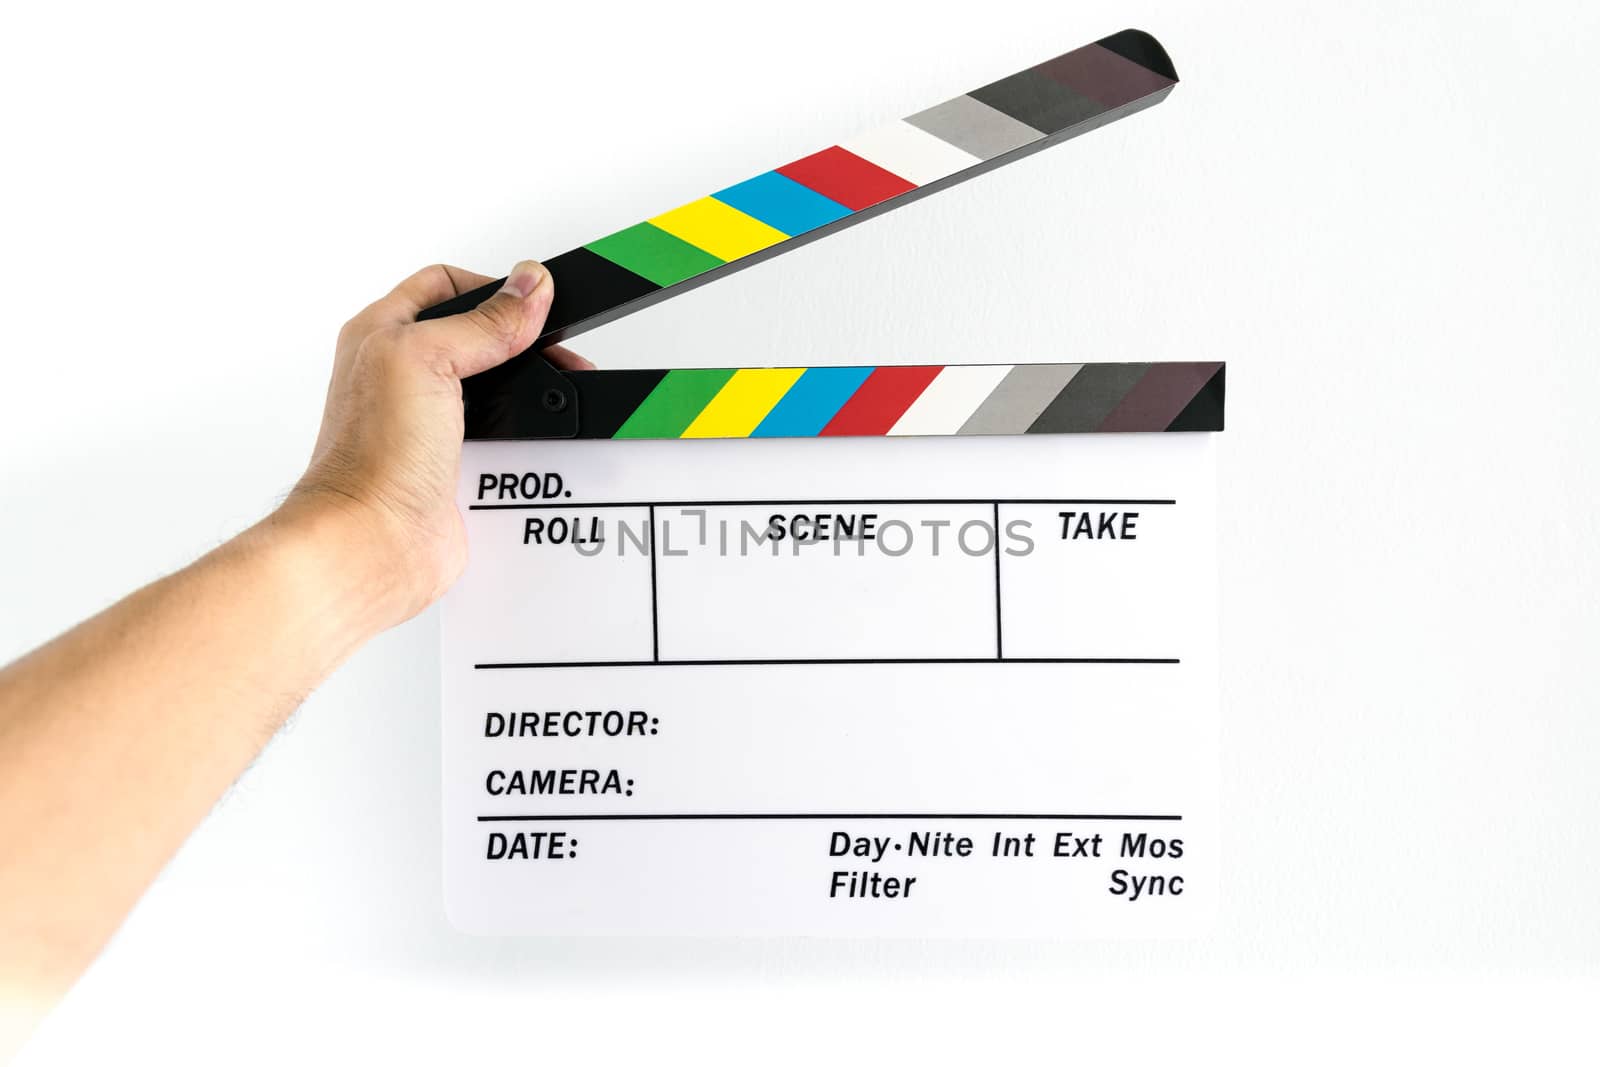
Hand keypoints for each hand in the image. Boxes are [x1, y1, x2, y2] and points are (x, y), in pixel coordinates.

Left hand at [286, 262, 591, 628]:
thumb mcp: (428, 359)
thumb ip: (483, 322)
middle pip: (479, 338)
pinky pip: (504, 443)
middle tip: (556, 354)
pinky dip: (527, 442)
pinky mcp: (453, 467)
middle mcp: (402, 376)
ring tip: (550, 396)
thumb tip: (529, 288)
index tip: (535, 304)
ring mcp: (428, 424)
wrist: (376, 543)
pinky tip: (534, 440)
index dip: (493, 288)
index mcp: (381, 334)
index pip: (445, 286)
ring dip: (528, 397)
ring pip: (497, 392)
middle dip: (523, 345)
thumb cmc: (372, 458)